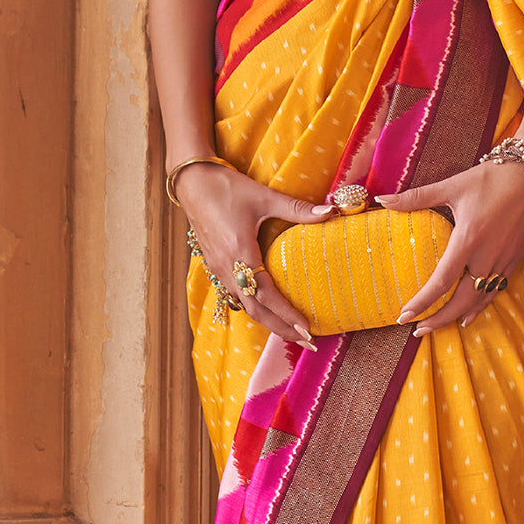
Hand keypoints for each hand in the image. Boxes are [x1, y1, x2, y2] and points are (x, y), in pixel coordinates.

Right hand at [176, 162, 332, 349]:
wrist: (192, 182)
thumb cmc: (227, 188)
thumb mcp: (264, 197)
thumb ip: (297, 208)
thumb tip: (330, 211)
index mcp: (240, 253)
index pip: (266, 296)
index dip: (287, 315)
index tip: (307, 328)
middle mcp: (227, 268)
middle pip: (255, 311)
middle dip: (281, 328)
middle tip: (307, 340)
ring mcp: (218, 268)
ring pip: (244, 305)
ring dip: (268, 321)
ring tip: (291, 331)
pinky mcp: (215, 264)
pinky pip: (236, 295)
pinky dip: (255, 307)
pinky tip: (267, 308)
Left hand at [375, 157, 523, 334]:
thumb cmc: (492, 178)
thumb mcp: (453, 185)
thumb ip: (417, 197)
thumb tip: (384, 200)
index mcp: (468, 239)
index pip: (441, 282)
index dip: (422, 302)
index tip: (404, 316)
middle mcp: (487, 256)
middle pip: (461, 301)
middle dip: (438, 319)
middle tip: (417, 329)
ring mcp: (503, 260)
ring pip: (479, 300)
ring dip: (457, 316)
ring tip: (437, 326)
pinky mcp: (514, 258)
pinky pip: (496, 291)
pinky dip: (481, 306)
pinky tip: (469, 314)